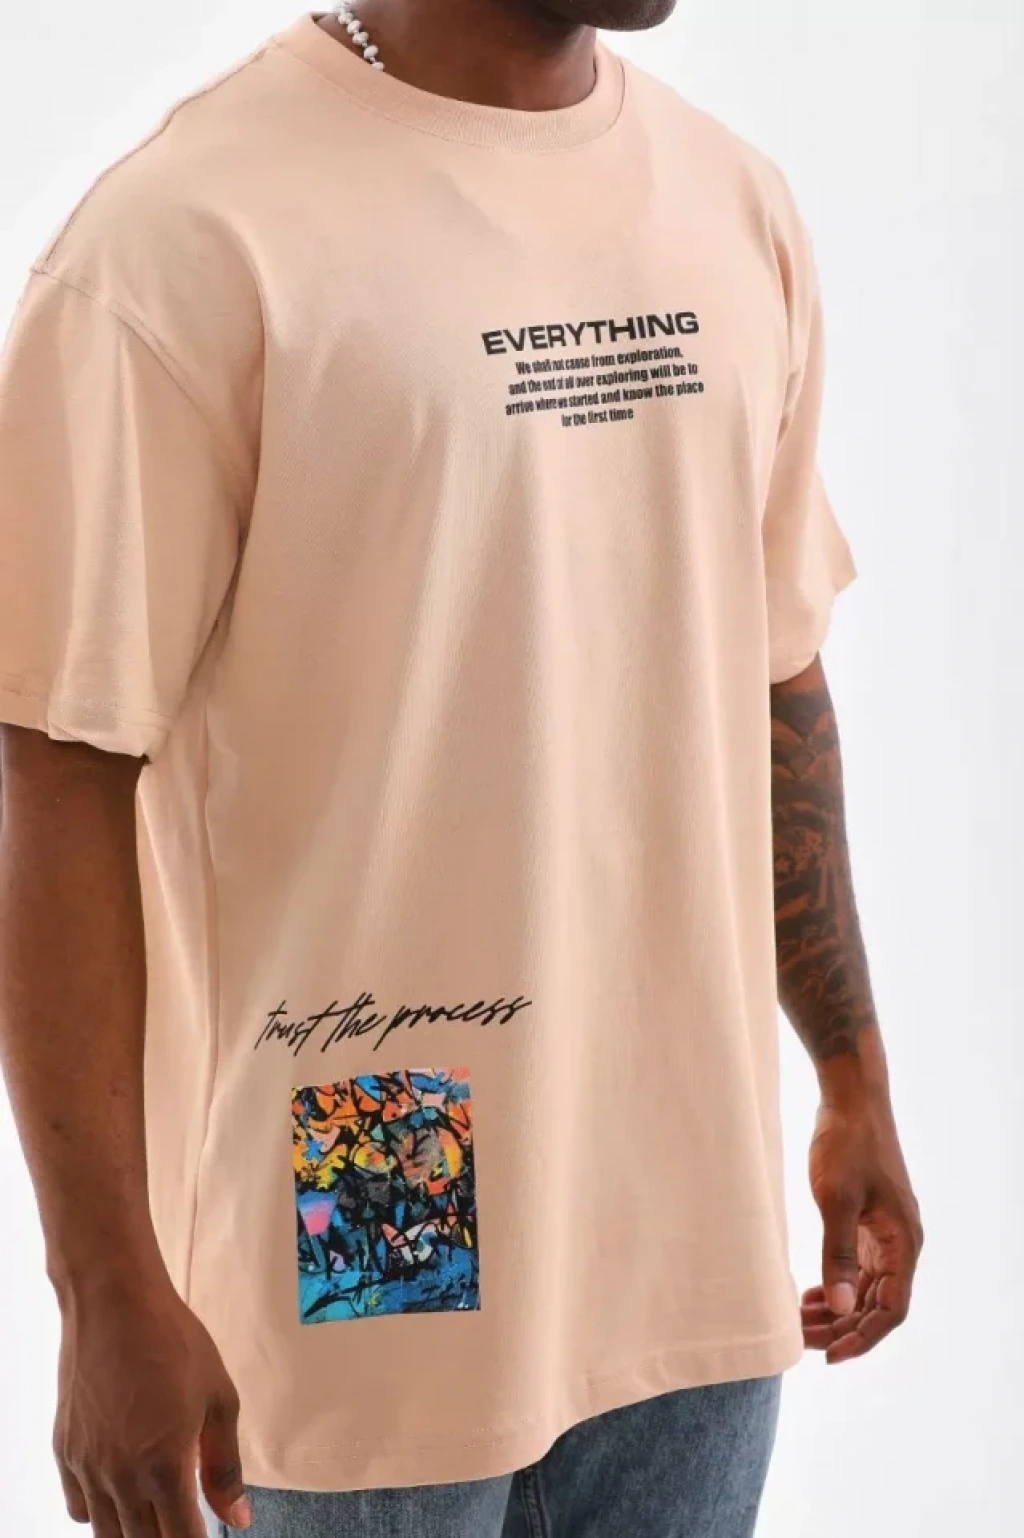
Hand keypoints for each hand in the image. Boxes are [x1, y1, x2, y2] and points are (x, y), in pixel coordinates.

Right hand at [53, 1276, 250, 1535]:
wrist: (115, 1303)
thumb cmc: (173, 1342)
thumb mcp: (218, 1399)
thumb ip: (225, 1465)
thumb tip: (236, 1517)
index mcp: (165, 1467)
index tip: (204, 1534)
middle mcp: (121, 1477)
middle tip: (182, 1520)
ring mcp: (88, 1467)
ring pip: (107, 1533)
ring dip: (133, 1531)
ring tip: (154, 1511)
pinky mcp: (65, 1451)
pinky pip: (78, 1508)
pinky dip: (99, 1512)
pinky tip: (119, 1491)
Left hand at [802, 1094, 922, 1363]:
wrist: (851, 1097)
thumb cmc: (846, 1142)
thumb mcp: (836, 1198)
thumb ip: (838, 1254)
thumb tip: (840, 1308)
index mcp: (903, 1242)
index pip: (891, 1309)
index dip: (862, 1337)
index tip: (828, 1355)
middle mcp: (901, 1243)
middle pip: (877, 1304)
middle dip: (842, 1327)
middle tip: (800, 1341)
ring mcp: (885, 1232)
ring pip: (866, 1288)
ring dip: (837, 1309)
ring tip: (799, 1323)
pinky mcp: (869, 1220)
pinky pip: (857, 1267)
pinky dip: (836, 1285)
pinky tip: (810, 1296)